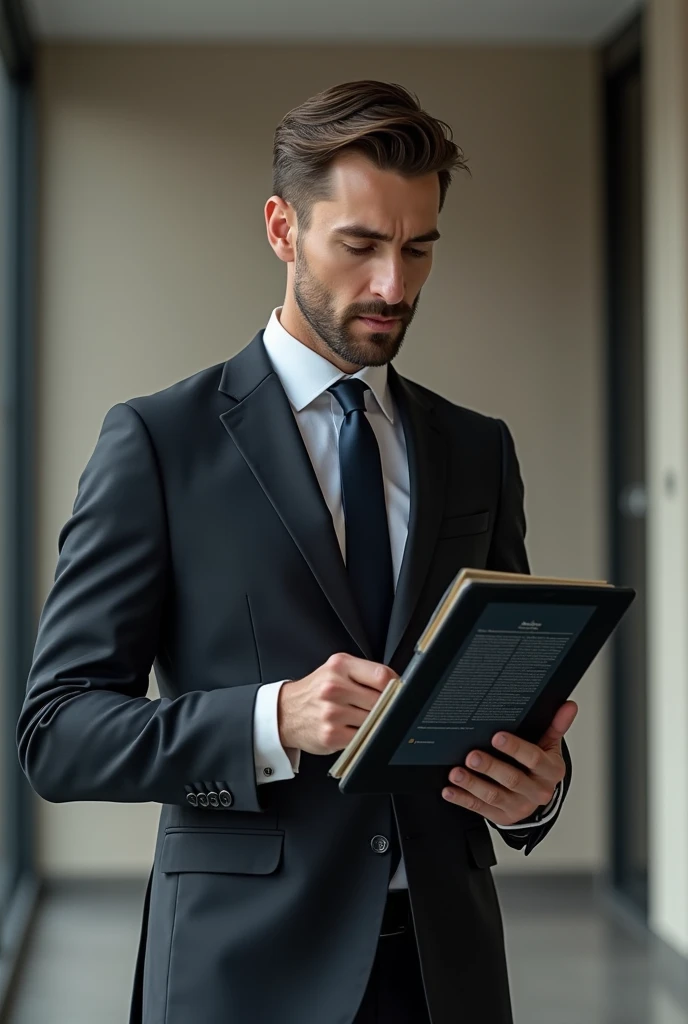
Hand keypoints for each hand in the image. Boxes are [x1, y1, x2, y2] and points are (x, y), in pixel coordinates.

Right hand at [277, 653, 396, 755]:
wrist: (286, 712)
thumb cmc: (316, 691)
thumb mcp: (336, 670)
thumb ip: (364, 674)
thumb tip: (398, 687)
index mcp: (340, 665)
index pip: (381, 676)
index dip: (396, 686)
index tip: (398, 692)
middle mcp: (334, 687)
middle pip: (381, 700)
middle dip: (386, 707)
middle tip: (381, 708)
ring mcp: (332, 712)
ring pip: (374, 720)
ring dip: (375, 722)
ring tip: (362, 718)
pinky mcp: (331, 735)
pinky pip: (363, 738)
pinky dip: (364, 736)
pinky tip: (353, 729)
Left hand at [441, 701, 577, 825]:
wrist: (539, 797)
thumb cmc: (541, 767)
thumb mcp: (550, 746)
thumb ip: (556, 725)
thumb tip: (569, 705)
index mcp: (550, 771)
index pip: (534, 759)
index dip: (516, 749)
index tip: (498, 737)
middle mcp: (536, 791)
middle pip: (512, 779)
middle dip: (490, 767)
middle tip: (472, 756)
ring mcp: (518, 806)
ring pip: (494, 795)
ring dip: (473, 784)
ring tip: (456, 772)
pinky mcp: (501, 816)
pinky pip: (480, 808)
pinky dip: (462, 799)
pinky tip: (450, 790)